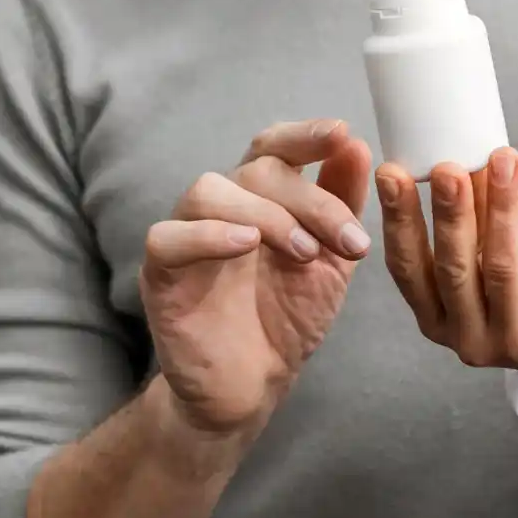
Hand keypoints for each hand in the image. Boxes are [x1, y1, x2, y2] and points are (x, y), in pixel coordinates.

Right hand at [140, 119, 372, 438]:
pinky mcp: (159, 274)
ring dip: (267, 215)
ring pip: (208, 190)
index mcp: (262, 196)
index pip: (277, 147)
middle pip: (257, 168)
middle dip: (311, 200)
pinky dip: (208, 234)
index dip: (306, 134)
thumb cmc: (289, 315)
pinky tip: (246, 246)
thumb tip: (359, 147)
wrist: (255, 385)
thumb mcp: (332, 259)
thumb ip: (343, 204)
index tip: (342, 132)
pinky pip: (167, 237)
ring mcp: (187, 236)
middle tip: (347, 242)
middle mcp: (222, 206)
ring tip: (303, 254)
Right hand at [376, 147, 517, 382]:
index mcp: (437, 317)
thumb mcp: (491, 258)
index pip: (407, 269)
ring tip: (502, 159)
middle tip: (447, 168)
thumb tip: (462, 153)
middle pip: (452, 269)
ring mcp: (508, 340)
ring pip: (500, 265)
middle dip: (449, 214)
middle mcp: (465, 336)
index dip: (398, 221)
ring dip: (500, 206)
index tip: (392, 175)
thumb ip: (474, 221)